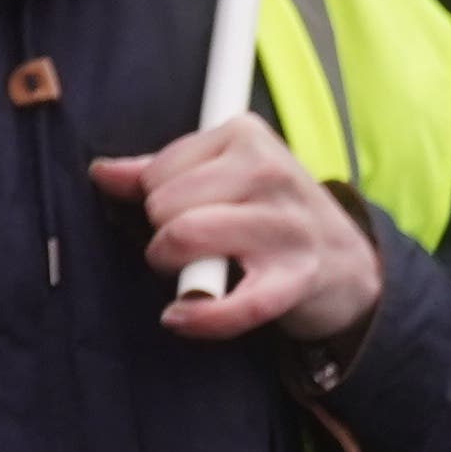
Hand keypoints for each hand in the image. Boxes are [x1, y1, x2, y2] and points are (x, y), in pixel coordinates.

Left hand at [94, 113, 385, 347]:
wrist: (349, 263)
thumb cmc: (269, 212)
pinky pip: (232, 304)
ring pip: (184, 238)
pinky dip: (198, 317)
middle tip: (188, 243)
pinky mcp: (295, 280)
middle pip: (163, 205)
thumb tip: (102, 172)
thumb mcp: (222, 175)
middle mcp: (269, 172)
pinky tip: (179, 317)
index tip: (181, 211)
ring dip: (173, 267)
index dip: (154, 198)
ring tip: (190, 270)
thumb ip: (160, 171)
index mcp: (246, 135)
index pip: (157, 170)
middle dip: (162, 231)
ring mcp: (285, 226)